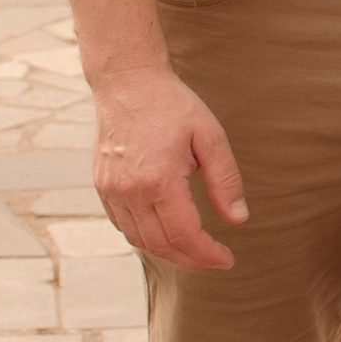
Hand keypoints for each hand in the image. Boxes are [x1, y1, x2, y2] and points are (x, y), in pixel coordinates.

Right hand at [91, 62, 248, 270]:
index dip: (207, 254)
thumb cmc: (172, 105)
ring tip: (194, 250)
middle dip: (190, 259)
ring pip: (139, 239)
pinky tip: (165, 232)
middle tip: (214, 259)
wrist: (127, 82)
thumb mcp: (210, 136)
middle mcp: (129, 190)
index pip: (184, 235)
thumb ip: (225, 180)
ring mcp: (111, 190)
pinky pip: (122, 225)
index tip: (227, 260)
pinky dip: (145, 236)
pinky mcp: (102, 186)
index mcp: (158, 180)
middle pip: (160, 244)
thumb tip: (238, 220)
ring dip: (167, 251)